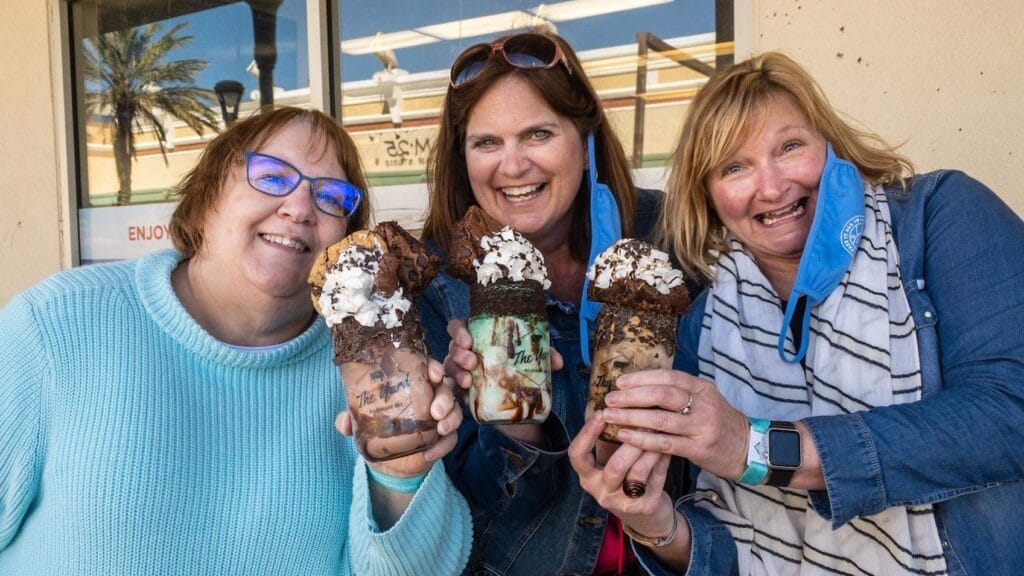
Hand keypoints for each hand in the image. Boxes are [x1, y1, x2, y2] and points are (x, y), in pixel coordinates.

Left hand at [336, 359, 461, 476]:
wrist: (387, 460)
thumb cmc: (377, 429)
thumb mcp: (362, 422)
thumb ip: (351, 419)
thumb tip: (344, 422)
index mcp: (412, 385)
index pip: (428, 369)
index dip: (434, 368)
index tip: (434, 374)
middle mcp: (429, 397)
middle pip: (446, 389)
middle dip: (445, 398)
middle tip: (435, 411)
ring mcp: (439, 418)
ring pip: (455, 412)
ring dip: (451, 419)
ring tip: (440, 429)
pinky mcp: (443, 438)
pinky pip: (451, 440)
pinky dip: (443, 447)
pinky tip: (428, 454)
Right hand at [443, 319, 563, 391]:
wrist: (517, 398)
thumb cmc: (519, 366)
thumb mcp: (532, 359)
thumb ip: (544, 355)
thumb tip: (558, 362)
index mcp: (478, 335)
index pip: (458, 326)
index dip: (458, 331)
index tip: (469, 341)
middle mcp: (465, 351)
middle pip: (452, 346)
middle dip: (458, 352)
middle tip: (473, 362)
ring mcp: (461, 370)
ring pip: (449, 366)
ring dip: (457, 371)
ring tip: (469, 381)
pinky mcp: (461, 391)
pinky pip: (452, 388)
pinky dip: (456, 390)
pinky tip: (465, 393)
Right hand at [569, 411, 680, 542]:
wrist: (646, 514)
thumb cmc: (625, 476)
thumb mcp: (610, 457)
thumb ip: (608, 437)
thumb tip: (615, 400)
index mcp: (587, 476)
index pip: (577, 455)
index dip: (587, 433)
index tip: (600, 413)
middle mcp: (601, 491)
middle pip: (614, 466)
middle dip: (630, 441)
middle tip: (641, 419)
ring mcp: (623, 502)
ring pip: (638, 473)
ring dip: (649, 449)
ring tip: (658, 428)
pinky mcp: (645, 507)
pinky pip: (655, 478)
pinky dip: (662, 459)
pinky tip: (668, 443)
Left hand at [601, 369, 749, 481]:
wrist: (748, 449)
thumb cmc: (718, 422)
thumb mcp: (705, 400)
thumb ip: (680, 393)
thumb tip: (641, 387)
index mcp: (703, 388)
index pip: (669, 377)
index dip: (642, 378)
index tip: (620, 382)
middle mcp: (704, 404)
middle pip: (662, 395)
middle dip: (632, 396)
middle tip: (610, 399)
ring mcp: (702, 427)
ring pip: (661, 419)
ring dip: (631, 417)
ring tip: (610, 416)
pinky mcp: (699, 449)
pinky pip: (665, 443)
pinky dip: (642, 439)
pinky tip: (625, 435)